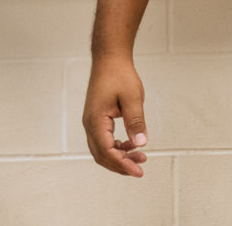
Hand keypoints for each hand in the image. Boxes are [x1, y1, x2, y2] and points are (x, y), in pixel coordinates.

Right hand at [82, 55, 149, 176]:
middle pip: (102, 155)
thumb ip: (136, 121)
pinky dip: (117, 147)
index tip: (138, 171)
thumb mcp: (132, 97)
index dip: (122, 164)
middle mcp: (90, 124)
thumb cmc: (119, 75)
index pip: (107, 150)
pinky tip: (131, 145)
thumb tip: (141, 142)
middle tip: (140, 168)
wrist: (109, 60)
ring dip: (119, 156)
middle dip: (120, 164)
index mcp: (96, 120)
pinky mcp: (97, 119)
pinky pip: (104, 140)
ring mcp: (92, 122)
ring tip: (140, 157)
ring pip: (102, 149)